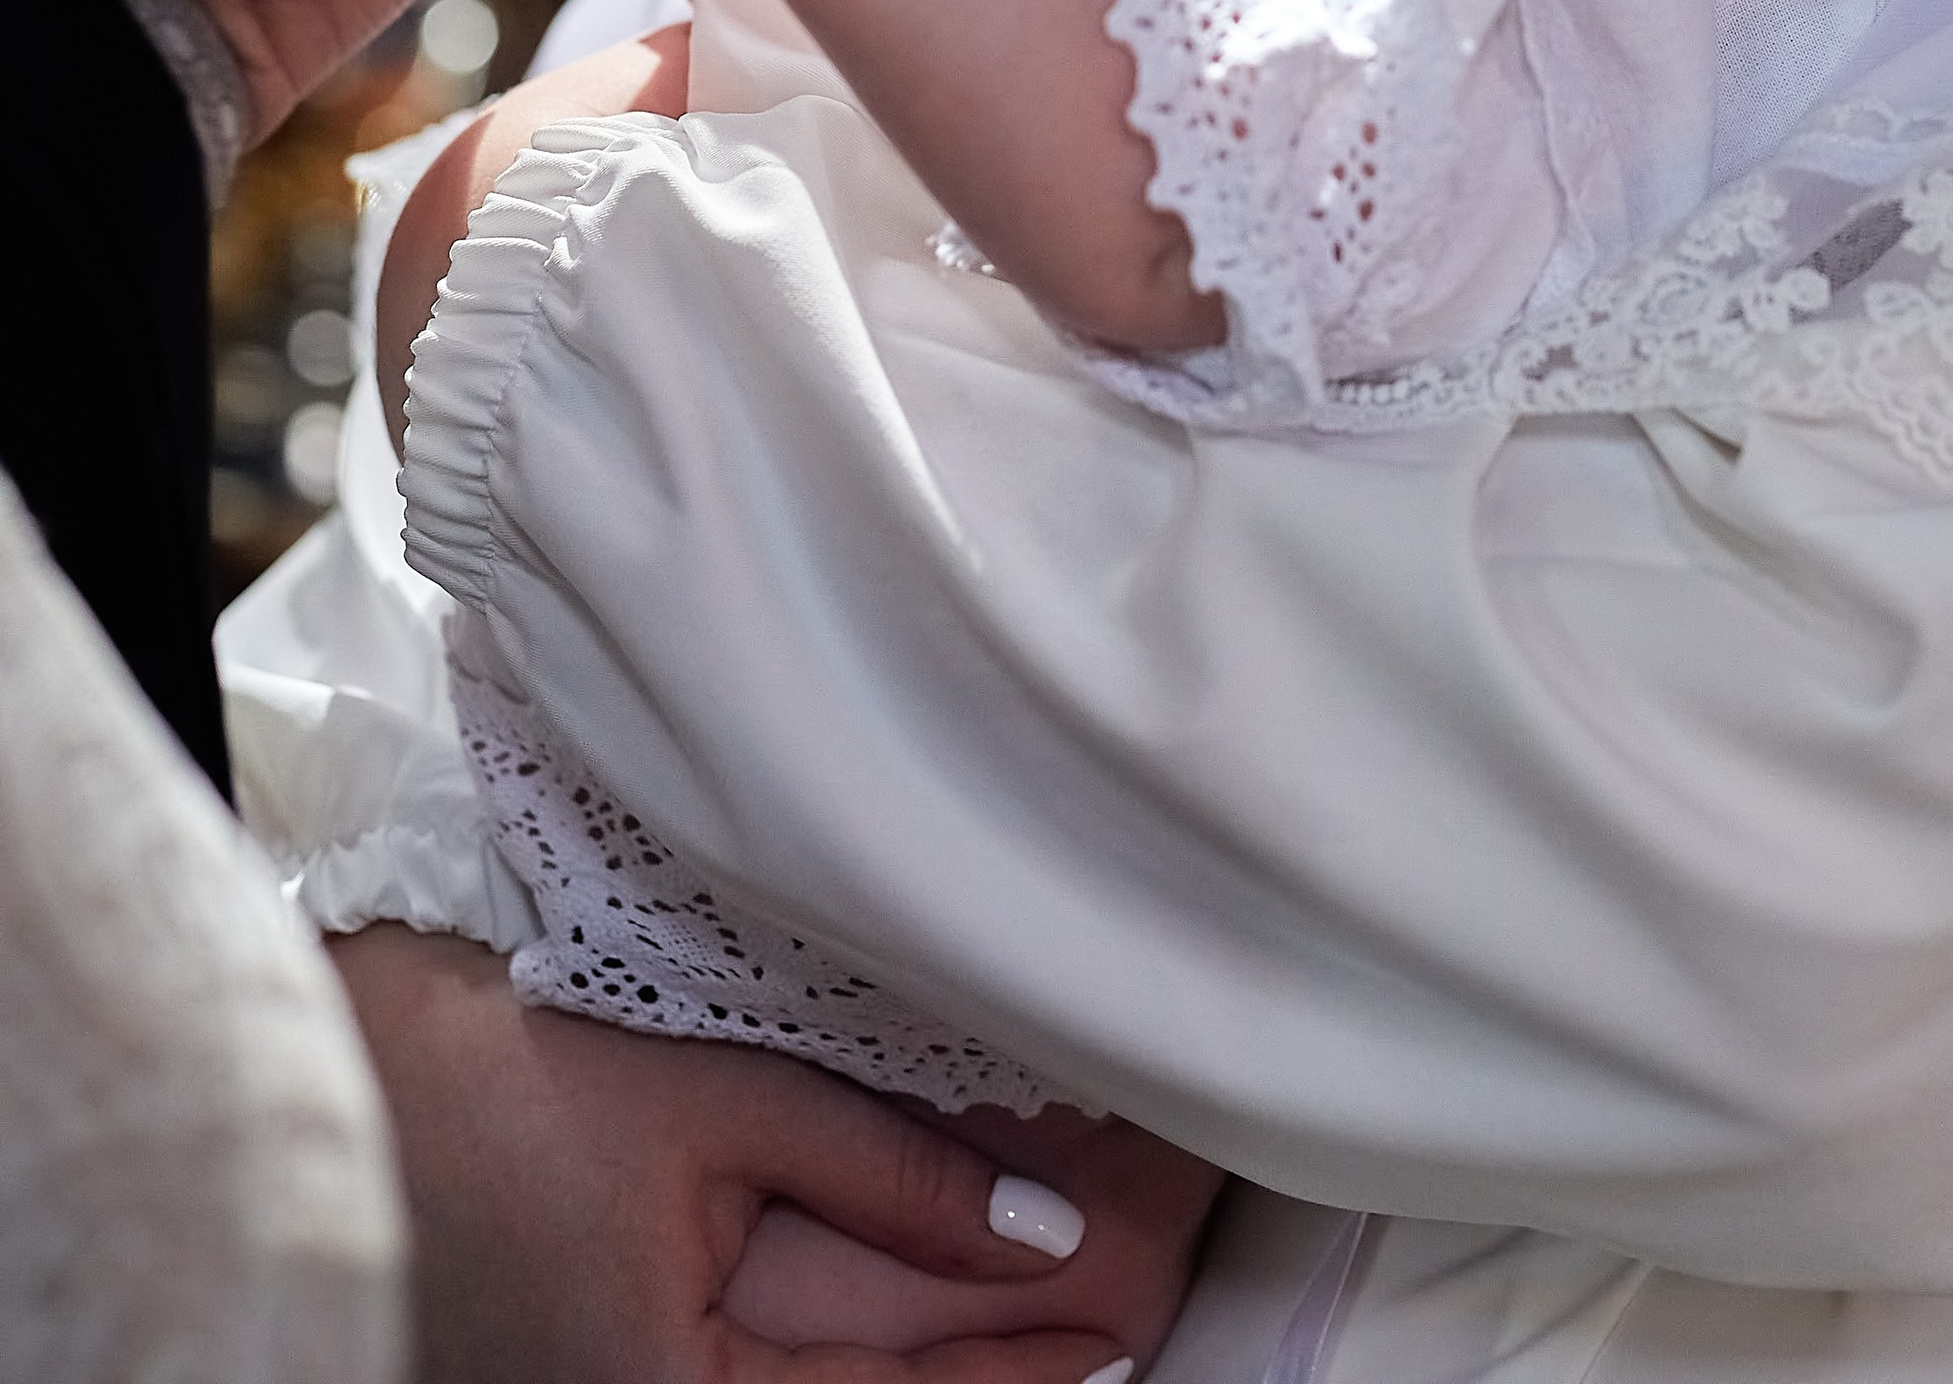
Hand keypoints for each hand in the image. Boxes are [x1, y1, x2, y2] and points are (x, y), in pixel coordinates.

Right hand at [331, 926, 1189, 1383]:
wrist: (360, 1073)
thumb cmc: (520, 1085)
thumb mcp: (731, 1112)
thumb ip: (893, 1179)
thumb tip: (1044, 1232)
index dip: (1020, 1375)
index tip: (1119, 1329)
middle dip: (980, 1382)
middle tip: (1101, 1329)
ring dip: (913, 1374)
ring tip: (1026, 1326)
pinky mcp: (588, 1383)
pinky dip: (837, 1364)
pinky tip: (906, 1324)